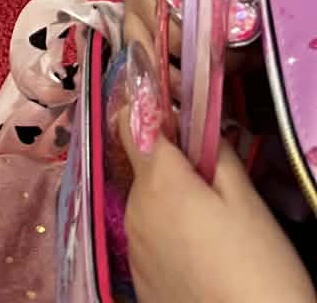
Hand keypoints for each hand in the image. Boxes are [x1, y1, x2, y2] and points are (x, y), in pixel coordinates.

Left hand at [123, 51, 314, 302]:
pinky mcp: (139, 280)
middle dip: (171, 163)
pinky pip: (149, 239)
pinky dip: (168, 236)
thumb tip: (196, 124)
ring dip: (170, 201)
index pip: (129, 119)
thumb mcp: (246, 201)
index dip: (149, 107)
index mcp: (158, 181)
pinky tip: (202, 255)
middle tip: (212, 176)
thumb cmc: (258, 268)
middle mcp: (134, 208)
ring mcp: (133, 247)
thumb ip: (215, 154)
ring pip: (146, 203)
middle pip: (141, 164)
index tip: (176, 110)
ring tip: (213, 225)